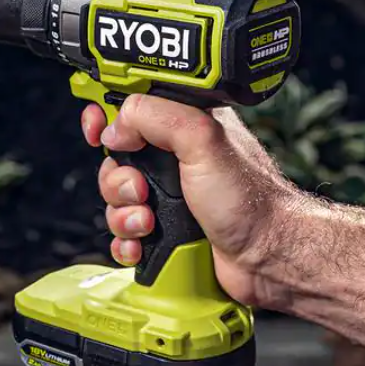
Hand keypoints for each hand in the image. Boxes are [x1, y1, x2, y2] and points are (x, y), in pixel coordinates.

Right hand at [80, 93, 303, 308]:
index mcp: (186, 125)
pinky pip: (126, 233)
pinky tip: (143, 245)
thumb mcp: (201, 139)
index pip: (132, 108)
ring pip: (117, 200)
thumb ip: (155, 116)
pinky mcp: (167, 230)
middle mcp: (176, 159)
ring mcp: (170, 196)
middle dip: (118, 179)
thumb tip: (116, 124)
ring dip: (123, 214)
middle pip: (116, 159)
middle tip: (142, 190)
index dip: (108, 118)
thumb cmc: (250, 201)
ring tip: (148, 223)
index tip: (96, 130)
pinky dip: (127, 241)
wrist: (268, 257)